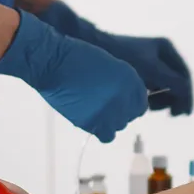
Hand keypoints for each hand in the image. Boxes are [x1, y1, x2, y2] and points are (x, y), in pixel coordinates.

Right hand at [0, 10, 147, 142]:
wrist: (53, 63)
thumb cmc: (76, 58)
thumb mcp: (109, 65)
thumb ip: (122, 83)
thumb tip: (125, 100)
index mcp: (131, 79)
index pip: (140, 103)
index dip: (129, 105)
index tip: (120, 104)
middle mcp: (125, 97)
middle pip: (130, 116)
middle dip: (119, 112)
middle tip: (102, 106)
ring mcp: (111, 111)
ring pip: (118, 126)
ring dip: (108, 121)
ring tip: (92, 110)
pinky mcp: (94, 123)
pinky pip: (106, 136)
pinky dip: (99, 130)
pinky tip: (89, 120)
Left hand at [34, 1, 192, 114]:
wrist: (90, 45)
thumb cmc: (122, 55)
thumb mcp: (152, 69)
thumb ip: (173, 83)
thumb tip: (187, 100)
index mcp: (166, 49)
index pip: (184, 77)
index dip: (187, 96)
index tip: (183, 113)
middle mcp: (159, 54)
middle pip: (175, 83)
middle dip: (172, 98)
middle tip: (169, 113)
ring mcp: (147, 63)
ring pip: (162, 87)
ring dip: (160, 99)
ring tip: (150, 106)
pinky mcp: (134, 71)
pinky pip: (149, 87)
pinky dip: (149, 96)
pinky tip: (141, 102)